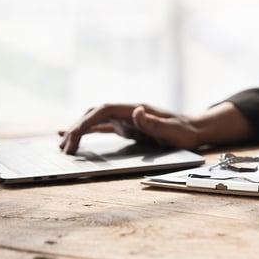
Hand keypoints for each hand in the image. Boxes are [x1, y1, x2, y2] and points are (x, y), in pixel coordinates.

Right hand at [59, 102, 252, 154]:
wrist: (195, 130)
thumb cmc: (186, 132)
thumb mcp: (173, 130)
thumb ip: (154, 122)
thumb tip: (136, 110)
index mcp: (136, 110)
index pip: (104, 110)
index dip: (86, 121)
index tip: (74, 135)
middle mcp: (128, 112)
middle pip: (95, 114)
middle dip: (77, 128)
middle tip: (64, 148)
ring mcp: (127, 119)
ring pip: (95, 121)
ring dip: (78, 131)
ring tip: (63, 146)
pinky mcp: (127, 128)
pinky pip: (102, 128)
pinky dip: (87, 132)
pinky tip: (72, 137)